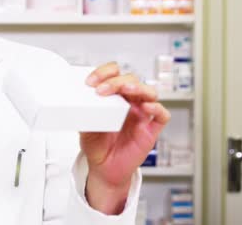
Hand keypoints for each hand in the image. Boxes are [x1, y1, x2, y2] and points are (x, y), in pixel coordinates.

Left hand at [80, 62, 170, 213]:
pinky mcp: (150, 130)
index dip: (104, 73)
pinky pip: (161, 115)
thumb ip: (86, 112)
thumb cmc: (97, 145)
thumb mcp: (84, 126)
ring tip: (125, 89)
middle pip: (131, 80)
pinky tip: (146, 107)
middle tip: (103, 89)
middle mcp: (129, 102)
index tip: (91, 82)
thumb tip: (80, 100)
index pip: (114, 74)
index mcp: (114, 97)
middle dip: (117, 81)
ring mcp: (141, 114)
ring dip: (138, 87)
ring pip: (149, 92)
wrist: (103, 168)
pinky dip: (156, 108)